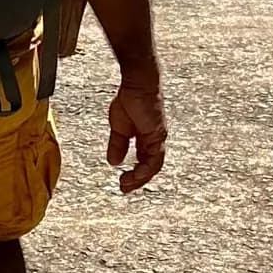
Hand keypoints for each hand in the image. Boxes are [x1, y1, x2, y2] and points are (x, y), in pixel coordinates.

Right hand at [106, 70, 167, 193]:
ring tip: (128, 184)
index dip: (134, 174)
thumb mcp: (119, 127)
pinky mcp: (158, 134)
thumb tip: (114, 162)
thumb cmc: (130, 98)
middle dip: (137, 180)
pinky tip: (136, 173)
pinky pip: (155, 157)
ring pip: (154, 166)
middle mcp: (154, 141)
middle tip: (124, 188)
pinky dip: (146, 168)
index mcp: (145, 139)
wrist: (138, 83)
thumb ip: (118, 145)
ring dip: (141, 178)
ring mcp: (157, 138)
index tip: (123, 182)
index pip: (142, 161)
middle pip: (150, 167)